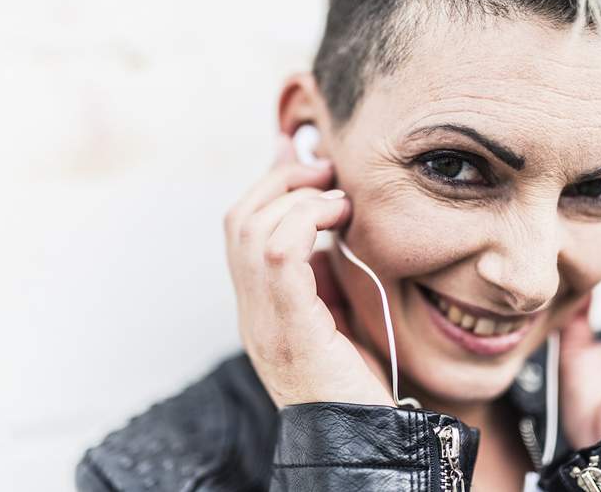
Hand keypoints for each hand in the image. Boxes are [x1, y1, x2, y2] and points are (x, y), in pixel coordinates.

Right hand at [224, 135, 393, 408]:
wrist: (360, 439)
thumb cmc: (356, 377)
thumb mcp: (336, 310)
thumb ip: (324, 267)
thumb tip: (329, 212)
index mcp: (260, 304)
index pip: (242, 228)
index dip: (270, 185)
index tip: (306, 161)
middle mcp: (251, 309)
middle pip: (239, 220)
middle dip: (280, 181)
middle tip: (323, 172)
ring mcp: (263, 319)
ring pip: (252, 229)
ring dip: (296, 197)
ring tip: (335, 198)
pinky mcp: (290, 327)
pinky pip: (278, 254)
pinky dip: (305, 220)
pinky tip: (337, 218)